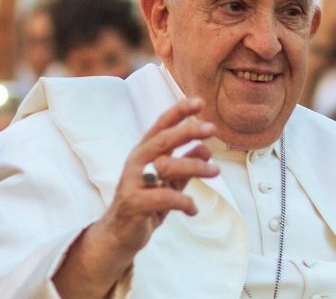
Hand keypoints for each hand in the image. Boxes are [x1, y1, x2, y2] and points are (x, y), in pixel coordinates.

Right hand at [86, 98, 219, 254]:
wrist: (119, 235)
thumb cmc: (146, 204)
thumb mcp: (168, 181)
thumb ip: (185, 164)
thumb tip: (205, 146)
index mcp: (145, 153)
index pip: (160, 126)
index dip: (178, 112)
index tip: (199, 101)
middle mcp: (137, 162)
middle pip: (162, 140)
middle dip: (187, 131)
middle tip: (211, 128)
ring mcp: (133, 182)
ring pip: (167, 166)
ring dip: (195, 167)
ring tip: (215, 173)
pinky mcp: (134, 203)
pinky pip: (165, 197)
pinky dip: (185, 201)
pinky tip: (193, 209)